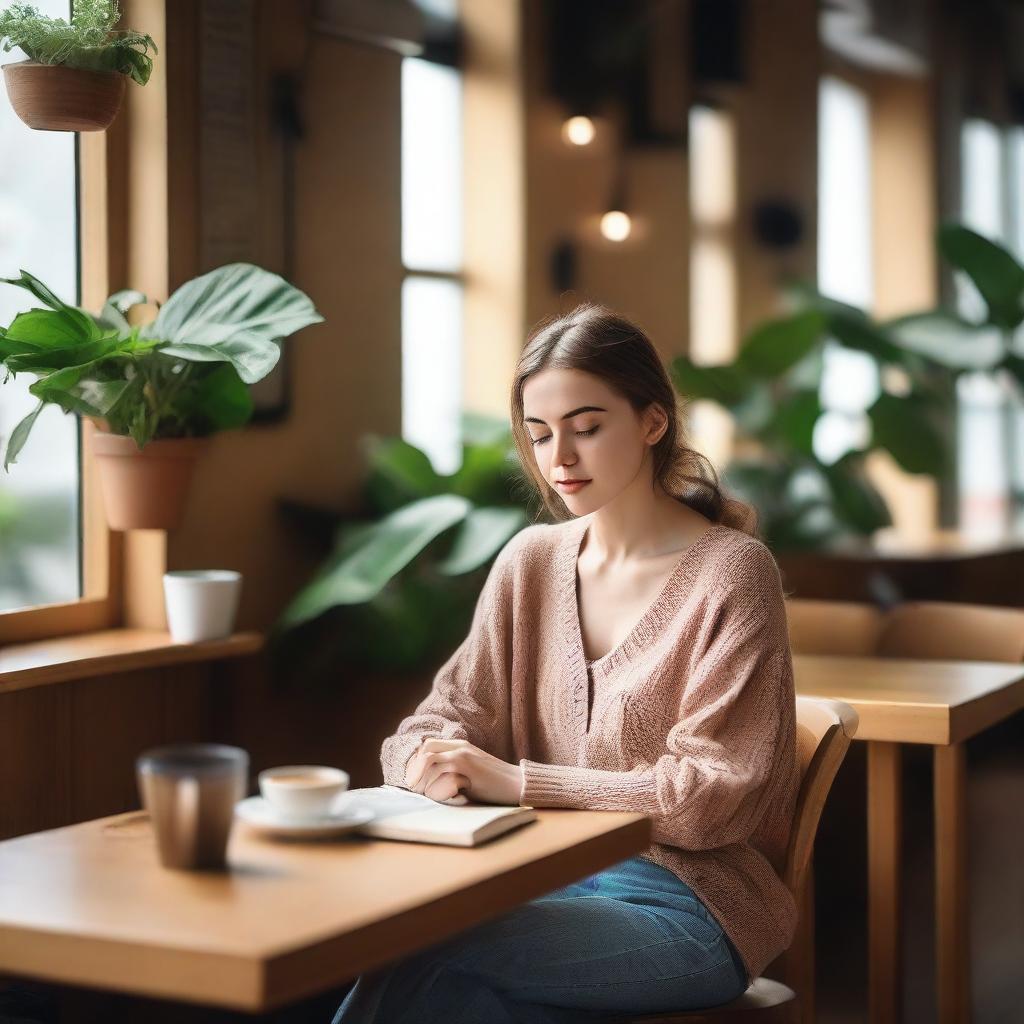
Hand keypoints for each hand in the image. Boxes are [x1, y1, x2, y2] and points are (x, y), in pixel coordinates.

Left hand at [404, 739, 523, 805]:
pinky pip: (444, 776)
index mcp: (460, 746)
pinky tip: (442, 798)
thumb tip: (427, 783)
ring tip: (426, 795)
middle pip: (426, 750)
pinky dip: (438, 789)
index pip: (428, 745)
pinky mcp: (470, 770)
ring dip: (424, 781)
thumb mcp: (470, 773)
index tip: (414, 780)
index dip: (416, 762)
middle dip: (415, 770)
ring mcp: (465, 757)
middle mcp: (461, 748)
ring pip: (431, 761)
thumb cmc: (493, 784)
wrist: (518, 785)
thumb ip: (452, 771)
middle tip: (415, 789)